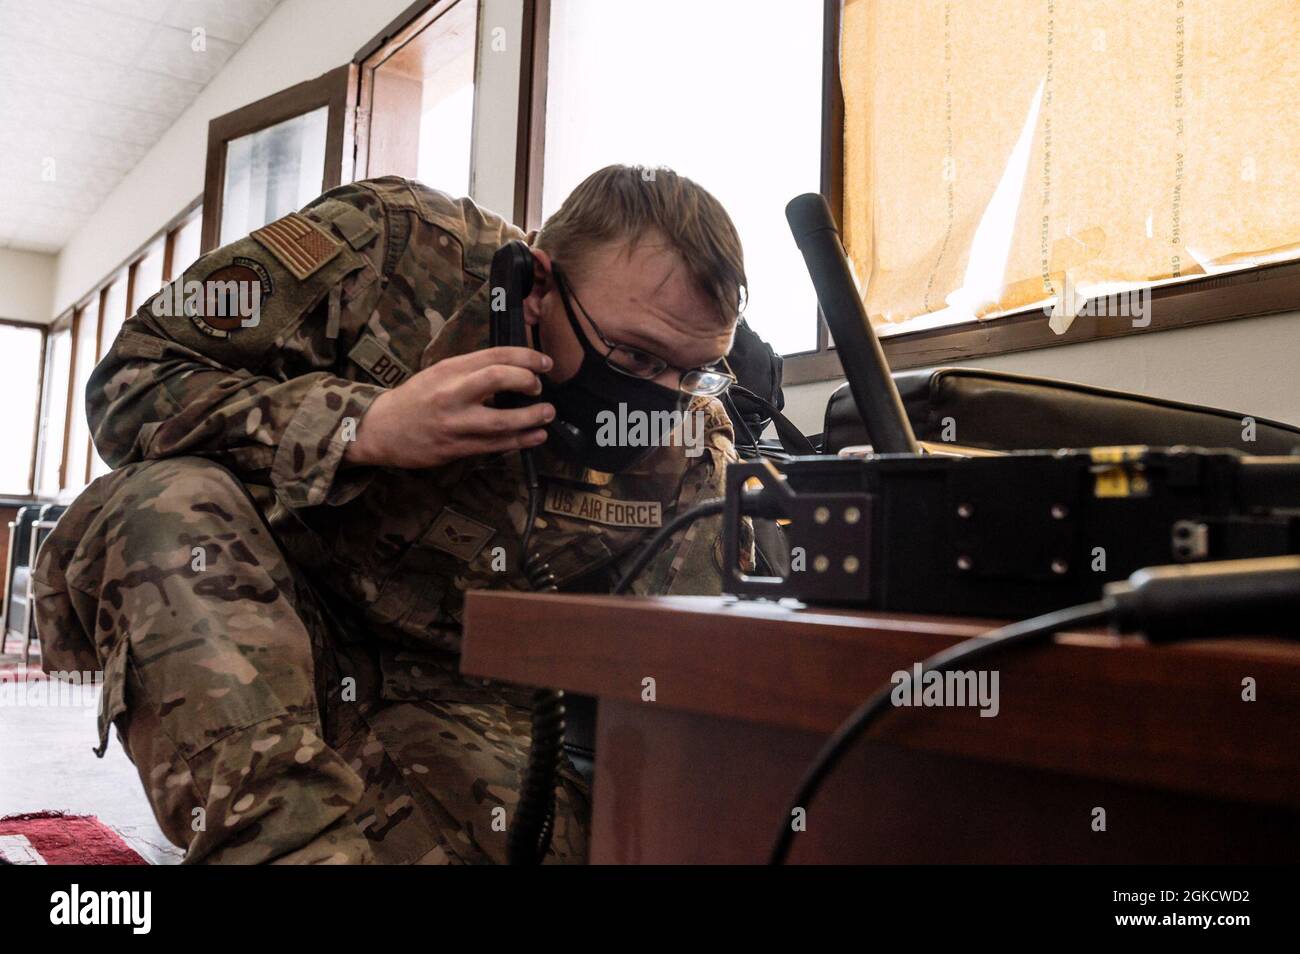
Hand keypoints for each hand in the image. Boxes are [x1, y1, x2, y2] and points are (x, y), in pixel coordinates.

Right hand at [346, 347, 554, 468]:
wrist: (381, 429)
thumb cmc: (415, 398)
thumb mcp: (440, 373)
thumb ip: (473, 370)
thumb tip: (515, 369)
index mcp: (449, 369)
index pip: (494, 355)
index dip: (526, 357)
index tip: (545, 363)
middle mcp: (451, 393)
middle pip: (497, 378)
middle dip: (527, 381)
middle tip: (540, 387)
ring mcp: (453, 423)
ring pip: (500, 420)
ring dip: (531, 417)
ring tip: (547, 414)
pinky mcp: (455, 448)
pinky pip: (494, 445)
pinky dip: (520, 441)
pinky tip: (536, 436)